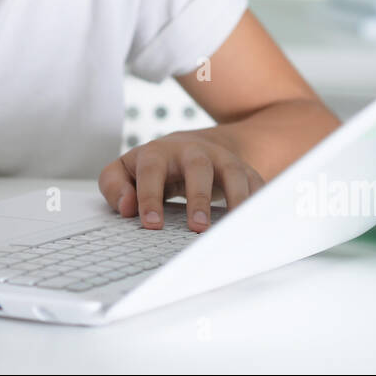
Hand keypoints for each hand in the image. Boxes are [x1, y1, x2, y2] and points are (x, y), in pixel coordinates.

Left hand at [98, 131, 266, 231]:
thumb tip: (126, 207)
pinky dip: (260, 203)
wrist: (194, 147)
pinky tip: (257, 225)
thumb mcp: (125, 170)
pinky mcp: (245, 172)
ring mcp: (222, 160)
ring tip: (233, 229)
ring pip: (234, 172)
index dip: (149, 196)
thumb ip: (114, 186)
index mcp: (159, 152)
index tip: (151, 224)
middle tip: (197, 227)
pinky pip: (257, 185)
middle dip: (198, 196)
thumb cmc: (154, 167)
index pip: (151, 170)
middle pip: (198, 166)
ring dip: (236, 199)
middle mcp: (193, 152)